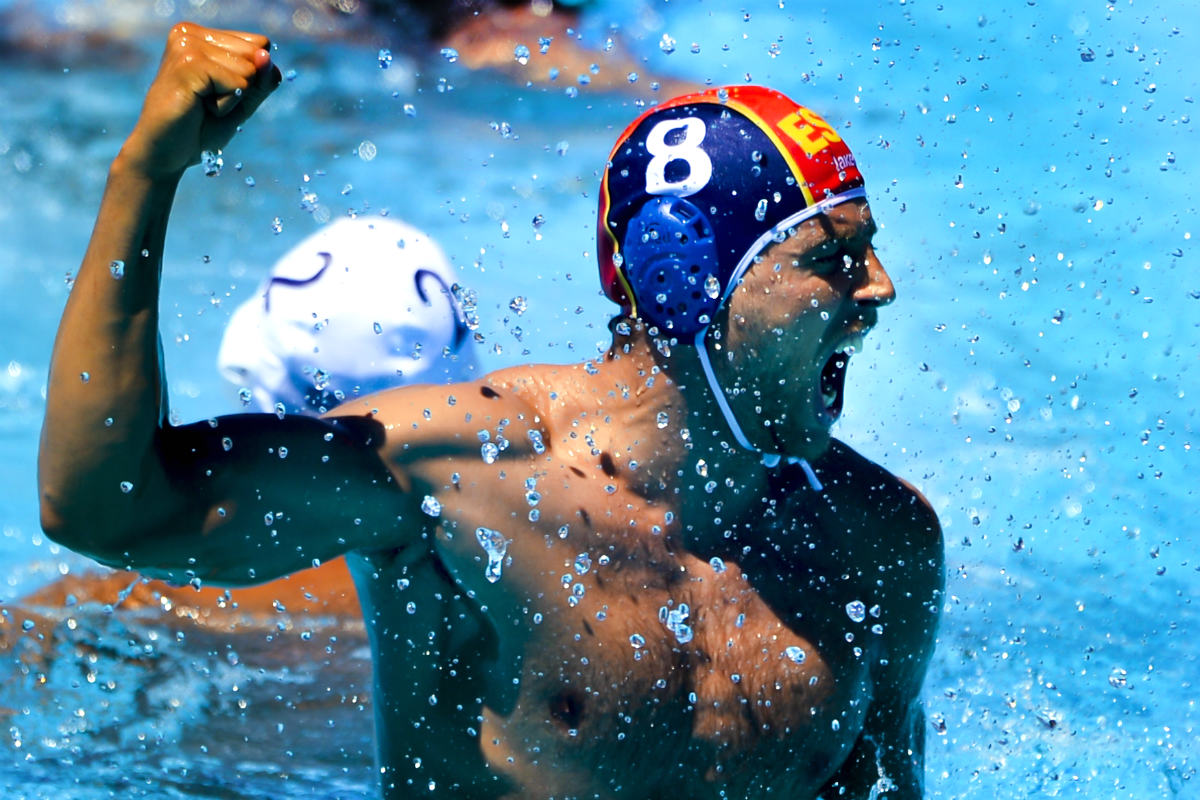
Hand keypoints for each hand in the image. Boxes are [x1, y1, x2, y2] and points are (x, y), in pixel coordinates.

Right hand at [119, 23, 280, 179]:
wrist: (166, 154)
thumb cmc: (200, 128)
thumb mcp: (243, 101)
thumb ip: (262, 78)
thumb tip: (264, 54)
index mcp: (201, 34)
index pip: (260, 44)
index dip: (251, 78)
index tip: (217, 92)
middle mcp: (190, 32)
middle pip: (257, 54)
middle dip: (242, 88)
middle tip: (207, 101)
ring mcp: (186, 45)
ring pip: (249, 70)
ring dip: (232, 98)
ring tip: (200, 104)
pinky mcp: (188, 63)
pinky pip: (237, 85)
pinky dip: (225, 106)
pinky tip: (198, 107)